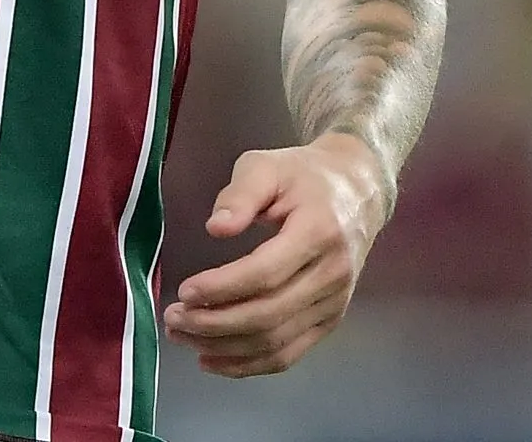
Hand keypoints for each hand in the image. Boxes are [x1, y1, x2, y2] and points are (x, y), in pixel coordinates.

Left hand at [162, 134, 388, 377]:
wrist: (358, 192)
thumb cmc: (303, 176)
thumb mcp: (267, 167)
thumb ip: (240, 194)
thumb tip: (215, 228)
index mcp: (318, 232)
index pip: (266, 273)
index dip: (223, 288)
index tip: (184, 291)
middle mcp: (332, 275)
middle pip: (269, 315)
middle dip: (214, 324)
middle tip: (173, 319)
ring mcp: (334, 304)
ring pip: (276, 342)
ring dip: (225, 348)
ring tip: (182, 336)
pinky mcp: (330, 321)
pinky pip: (289, 354)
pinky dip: (249, 365)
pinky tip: (212, 359)